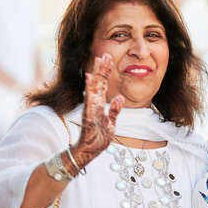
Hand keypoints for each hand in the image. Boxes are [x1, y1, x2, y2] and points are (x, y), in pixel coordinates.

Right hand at [72, 54, 124, 169]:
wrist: (88, 152)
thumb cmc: (98, 139)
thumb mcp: (111, 123)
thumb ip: (115, 110)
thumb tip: (120, 98)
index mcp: (99, 105)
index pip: (103, 86)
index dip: (106, 73)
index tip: (108, 59)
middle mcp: (94, 105)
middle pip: (98, 84)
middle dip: (102, 70)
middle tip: (105, 55)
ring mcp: (90, 110)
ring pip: (94, 89)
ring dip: (96, 75)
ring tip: (98, 63)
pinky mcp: (88, 117)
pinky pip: (89, 102)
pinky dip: (89, 91)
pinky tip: (89, 80)